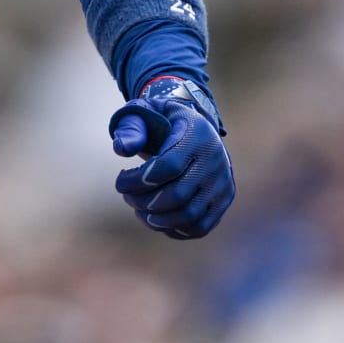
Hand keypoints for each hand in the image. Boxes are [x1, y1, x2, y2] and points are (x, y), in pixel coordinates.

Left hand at [109, 81, 233, 239]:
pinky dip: (173, 229)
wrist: (196, 129)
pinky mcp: (223, 201)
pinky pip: (199, 227)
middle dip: (143, 201)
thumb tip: (122, 149)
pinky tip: (154, 218)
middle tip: (127, 196)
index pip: (169, 166)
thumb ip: (131, 127)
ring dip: (156, 219)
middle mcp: (216, 161)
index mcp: (198, 134)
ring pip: (189, 216)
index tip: (120, 182)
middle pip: (178, 195)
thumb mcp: (146, 113)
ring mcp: (223, 183)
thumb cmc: (164, 121)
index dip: (139, 180)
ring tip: (138, 208)